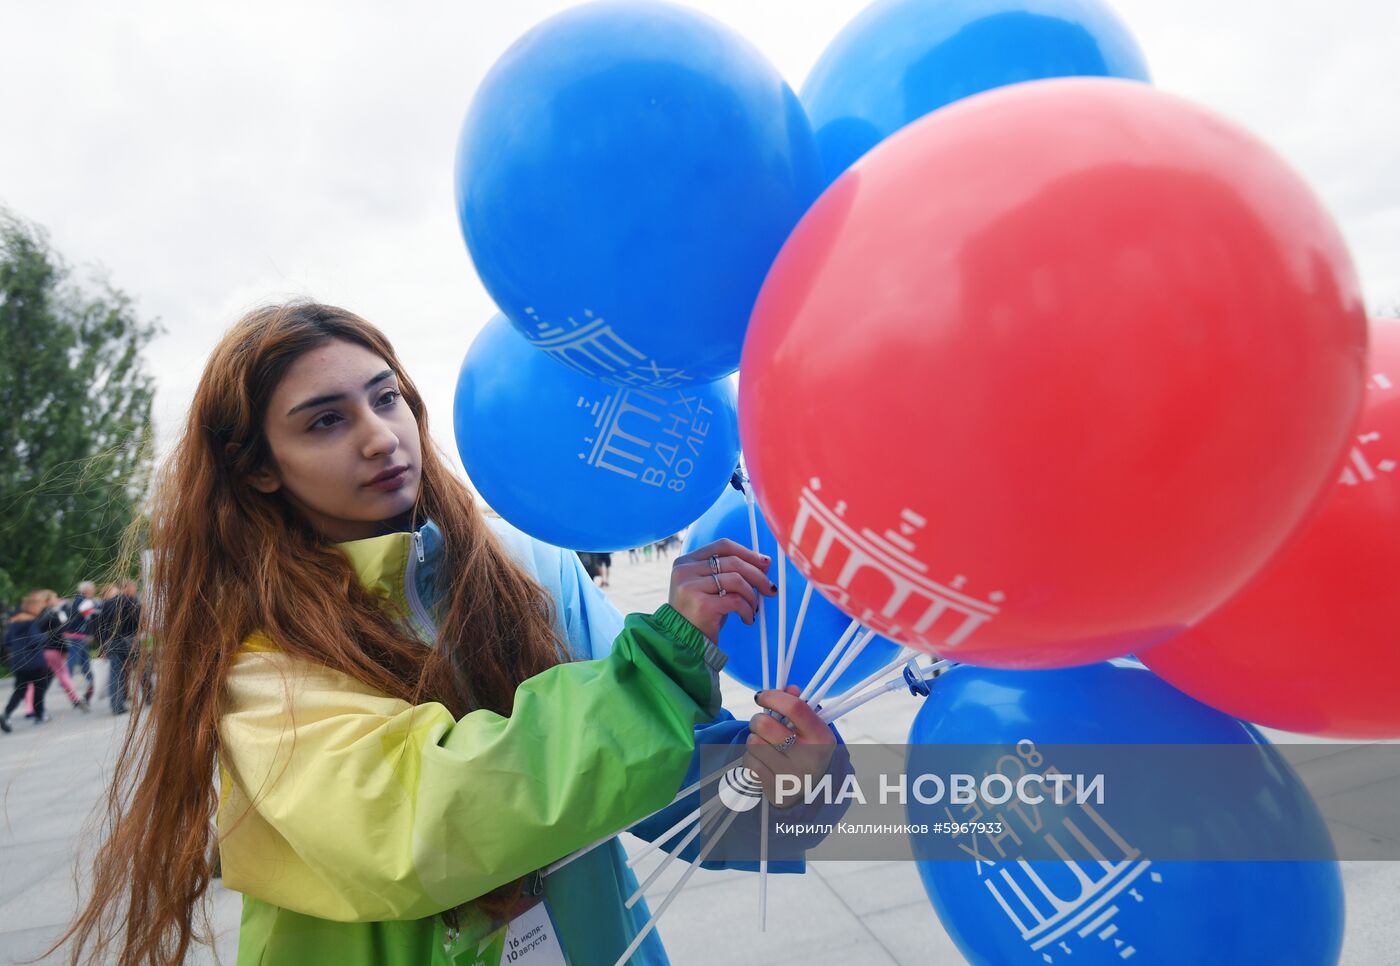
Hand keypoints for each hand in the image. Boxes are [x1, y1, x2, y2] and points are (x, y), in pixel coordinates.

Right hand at [667, 538, 775, 642]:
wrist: (683, 644)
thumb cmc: (700, 616)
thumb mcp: (709, 588)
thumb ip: (729, 573)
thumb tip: (764, 562)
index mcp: (686, 562)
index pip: (722, 546)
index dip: (748, 553)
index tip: (765, 563)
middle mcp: (685, 571)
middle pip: (733, 562)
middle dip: (757, 575)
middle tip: (769, 589)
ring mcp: (691, 587)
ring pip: (737, 580)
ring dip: (752, 596)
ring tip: (753, 608)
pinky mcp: (702, 605)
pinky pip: (736, 600)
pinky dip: (747, 610)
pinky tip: (747, 619)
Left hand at [746, 686, 836, 807]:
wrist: (812, 792)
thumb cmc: (806, 750)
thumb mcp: (810, 729)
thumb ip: (799, 706)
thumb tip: (790, 688)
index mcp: (821, 737)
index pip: (794, 707)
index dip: (773, 696)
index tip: (761, 696)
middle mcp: (810, 757)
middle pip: (765, 724)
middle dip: (757, 720)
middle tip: (760, 724)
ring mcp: (793, 776)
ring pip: (753, 743)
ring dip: (754, 740)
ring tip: (764, 745)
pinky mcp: (776, 790)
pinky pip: (750, 763)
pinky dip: (751, 759)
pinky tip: (762, 761)